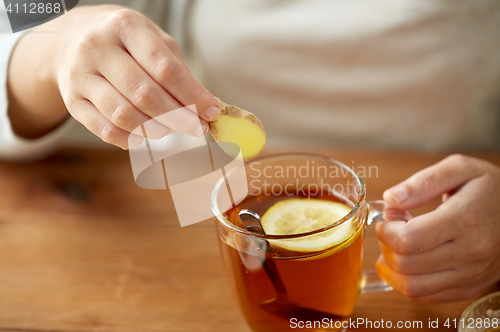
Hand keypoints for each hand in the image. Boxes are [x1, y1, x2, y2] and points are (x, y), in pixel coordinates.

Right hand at [8, 5, 219, 147]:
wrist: (71, 38)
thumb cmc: (124, 42)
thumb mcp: (153, 40)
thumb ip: (178, 70)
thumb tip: (206, 105)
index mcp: (125, 27)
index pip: (165, 68)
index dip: (192, 95)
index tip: (211, 112)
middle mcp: (98, 48)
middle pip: (145, 94)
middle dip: (178, 117)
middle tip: (197, 128)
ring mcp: (80, 75)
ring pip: (124, 115)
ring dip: (156, 129)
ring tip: (171, 128)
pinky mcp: (72, 100)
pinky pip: (105, 129)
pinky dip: (130, 139)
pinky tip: (145, 136)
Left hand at [376, 154, 499, 301]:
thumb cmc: (487, 189)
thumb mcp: (460, 169)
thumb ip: (423, 182)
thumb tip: (391, 198)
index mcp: (466, 220)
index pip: (409, 239)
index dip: (386, 230)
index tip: (389, 217)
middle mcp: (470, 253)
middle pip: (406, 263)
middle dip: (387, 244)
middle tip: (393, 228)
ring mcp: (470, 275)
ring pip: (411, 286)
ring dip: (391, 266)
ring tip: (397, 245)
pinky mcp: (468, 289)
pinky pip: (424, 296)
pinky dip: (404, 281)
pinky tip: (407, 260)